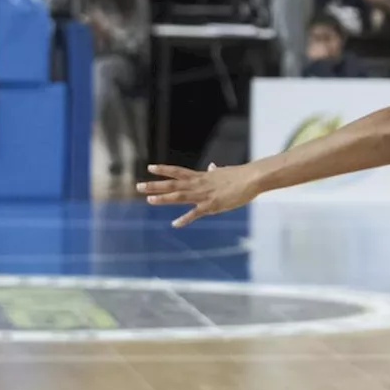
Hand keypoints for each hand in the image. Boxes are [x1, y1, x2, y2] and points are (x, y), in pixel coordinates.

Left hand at [137, 162, 262, 226]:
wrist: (251, 179)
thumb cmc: (240, 175)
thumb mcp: (224, 172)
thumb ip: (214, 172)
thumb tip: (212, 166)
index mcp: (201, 176)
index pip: (178, 172)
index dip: (164, 170)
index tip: (150, 167)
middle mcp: (199, 184)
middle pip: (173, 184)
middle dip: (155, 185)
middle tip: (138, 186)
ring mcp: (204, 195)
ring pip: (179, 196)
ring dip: (164, 198)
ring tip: (149, 199)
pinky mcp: (212, 205)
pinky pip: (195, 213)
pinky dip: (185, 219)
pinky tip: (175, 223)